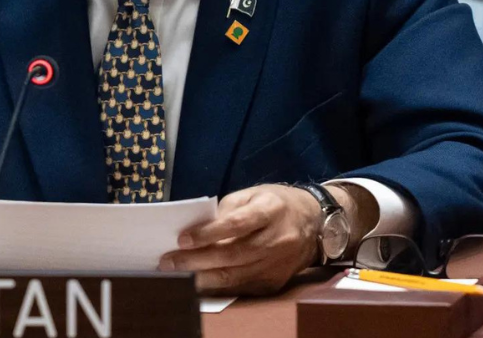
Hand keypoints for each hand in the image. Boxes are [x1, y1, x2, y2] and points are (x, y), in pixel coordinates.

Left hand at [159, 185, 323, 294]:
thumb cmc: (276, 204)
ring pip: (235, 276)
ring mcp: (278, 264)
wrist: (314, 224)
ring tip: (175, 275)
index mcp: (272, 210)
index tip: (182, 239)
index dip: (208, 233)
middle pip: (232, 254)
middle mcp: (278, 239)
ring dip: (201, 277)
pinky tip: (197, 284)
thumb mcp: (253, 194)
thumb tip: (197, 229)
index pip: (237, 224)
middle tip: (168, 262)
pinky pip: (241, 288)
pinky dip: (216, 287)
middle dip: (195, 260)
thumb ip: (227, 210)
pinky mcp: (275, 282)